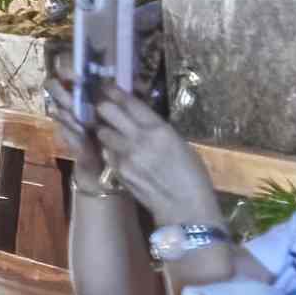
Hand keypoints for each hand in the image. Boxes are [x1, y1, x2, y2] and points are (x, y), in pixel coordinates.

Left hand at [79, 87, 225, 234]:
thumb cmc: (193, 176)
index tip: (107, 86)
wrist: (185, 208)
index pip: (129, 104)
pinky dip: (110, 149)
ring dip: (104, 129)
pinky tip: (118, 151)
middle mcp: (138, 139)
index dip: (115, 92)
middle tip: (103, 105)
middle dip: (104, 107)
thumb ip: (159, 130)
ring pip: (102, 132)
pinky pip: (108, 152)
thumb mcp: (180, 144)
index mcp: (159, 130)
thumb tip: (143, 120)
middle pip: (107, 112)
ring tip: (110, 129)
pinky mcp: (117, 171)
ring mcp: (125, 156)